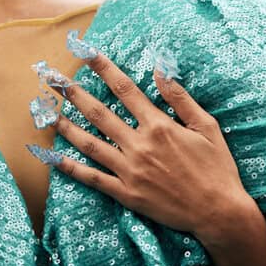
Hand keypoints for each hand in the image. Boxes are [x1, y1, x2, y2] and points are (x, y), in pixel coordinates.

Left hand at [38, 48, 250, 245]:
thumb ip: (180, 98)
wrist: (218, 212)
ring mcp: (130, 171)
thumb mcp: (206, 126)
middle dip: (74, 93)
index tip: (86, 52)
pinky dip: (70, 168)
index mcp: (159, 126)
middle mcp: (140, 146)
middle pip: (99, 113)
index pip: (125, 90)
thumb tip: (160, 70)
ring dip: (66, 126)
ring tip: (46, 112)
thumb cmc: (217, 168)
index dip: (103, 68)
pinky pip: (93, 179)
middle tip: (52, 78)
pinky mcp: (127, 194)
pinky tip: (52, 157)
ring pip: (90, 144)